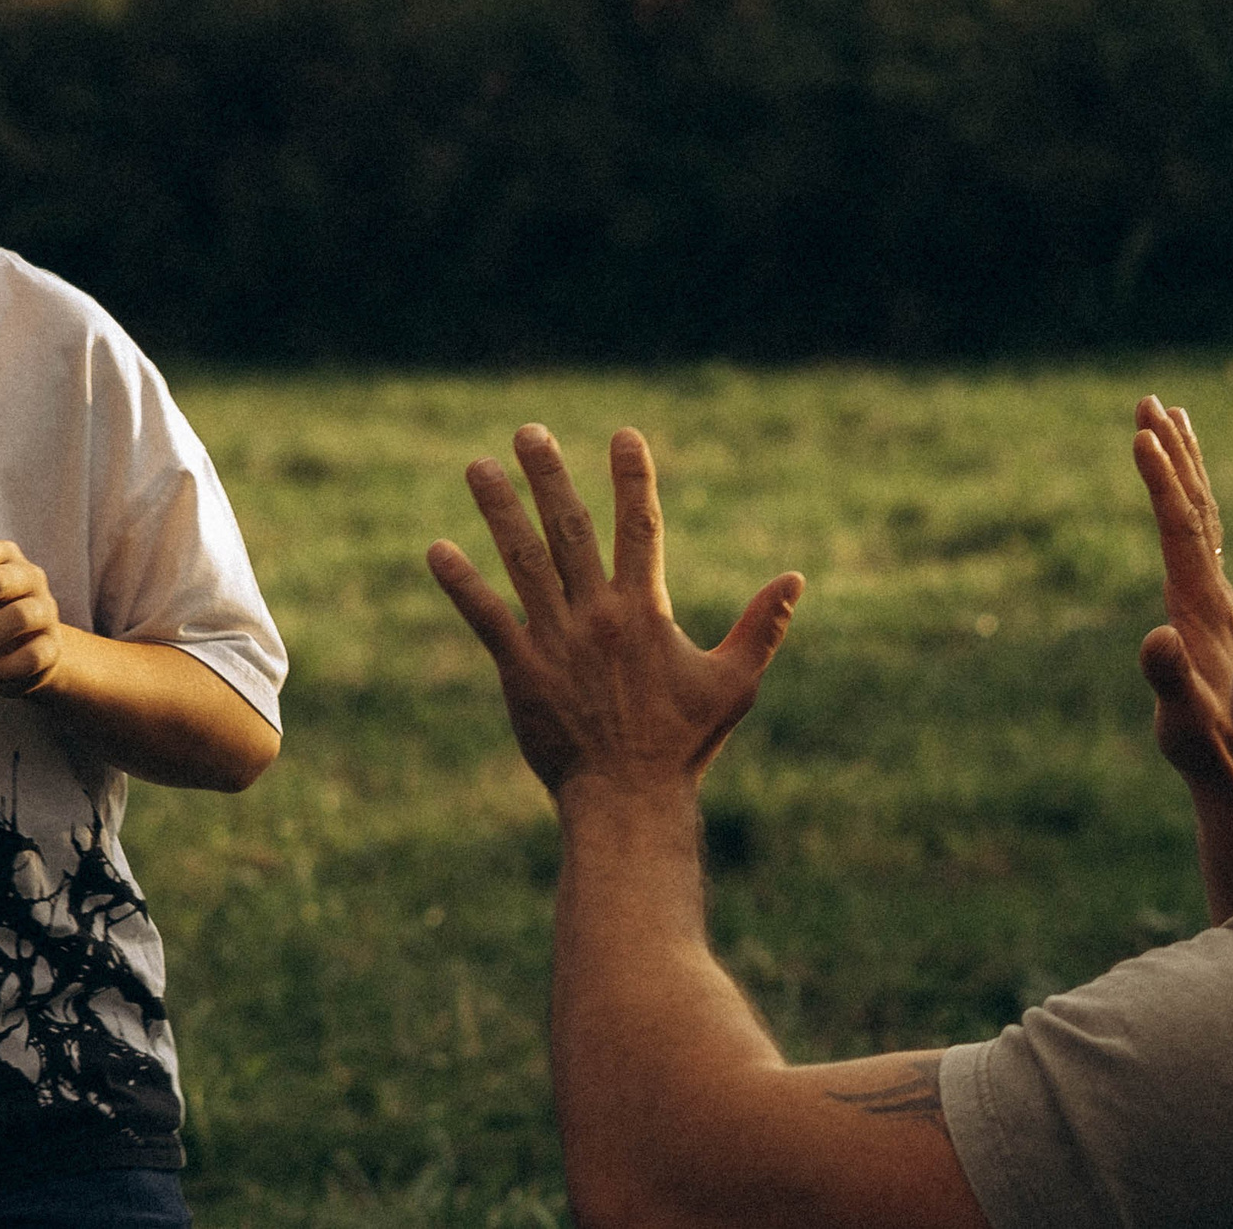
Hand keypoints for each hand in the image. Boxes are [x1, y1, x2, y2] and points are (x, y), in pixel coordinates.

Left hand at [427, 424, 803, 799]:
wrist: (628, 800)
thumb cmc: (683, 744)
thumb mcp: (734, 683)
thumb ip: (760, 626)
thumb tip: (796, 578)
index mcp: (646, 610)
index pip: (641, 526)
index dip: (633, 478)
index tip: (622, 435)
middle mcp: (598, 614)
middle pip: (570, 529)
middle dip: (549, 476)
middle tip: (529, 431)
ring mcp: (555, 640)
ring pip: (522, 560)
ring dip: (500, 510)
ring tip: (478, 466)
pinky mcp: (521, 669)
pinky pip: (486, 617)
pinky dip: (461, 583)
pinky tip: (437, 550)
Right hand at [1132, 396, 1232, 803]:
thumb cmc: (1223, 771)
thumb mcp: (1190, 731)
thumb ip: (1172, 687)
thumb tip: (1154, 636)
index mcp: (1202, 613)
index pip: (1182, 530)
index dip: (1161, 481)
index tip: (1143, 432)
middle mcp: (1216, 602)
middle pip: (1196, 513)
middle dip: (1172, 457)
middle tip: (1150, 403)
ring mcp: (1219, 612)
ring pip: (1206, 526)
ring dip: (1184, 474)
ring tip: (1168, 428)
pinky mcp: (1219, 627)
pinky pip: (1208, 552)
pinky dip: (1192, 513)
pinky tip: (1191, 506)